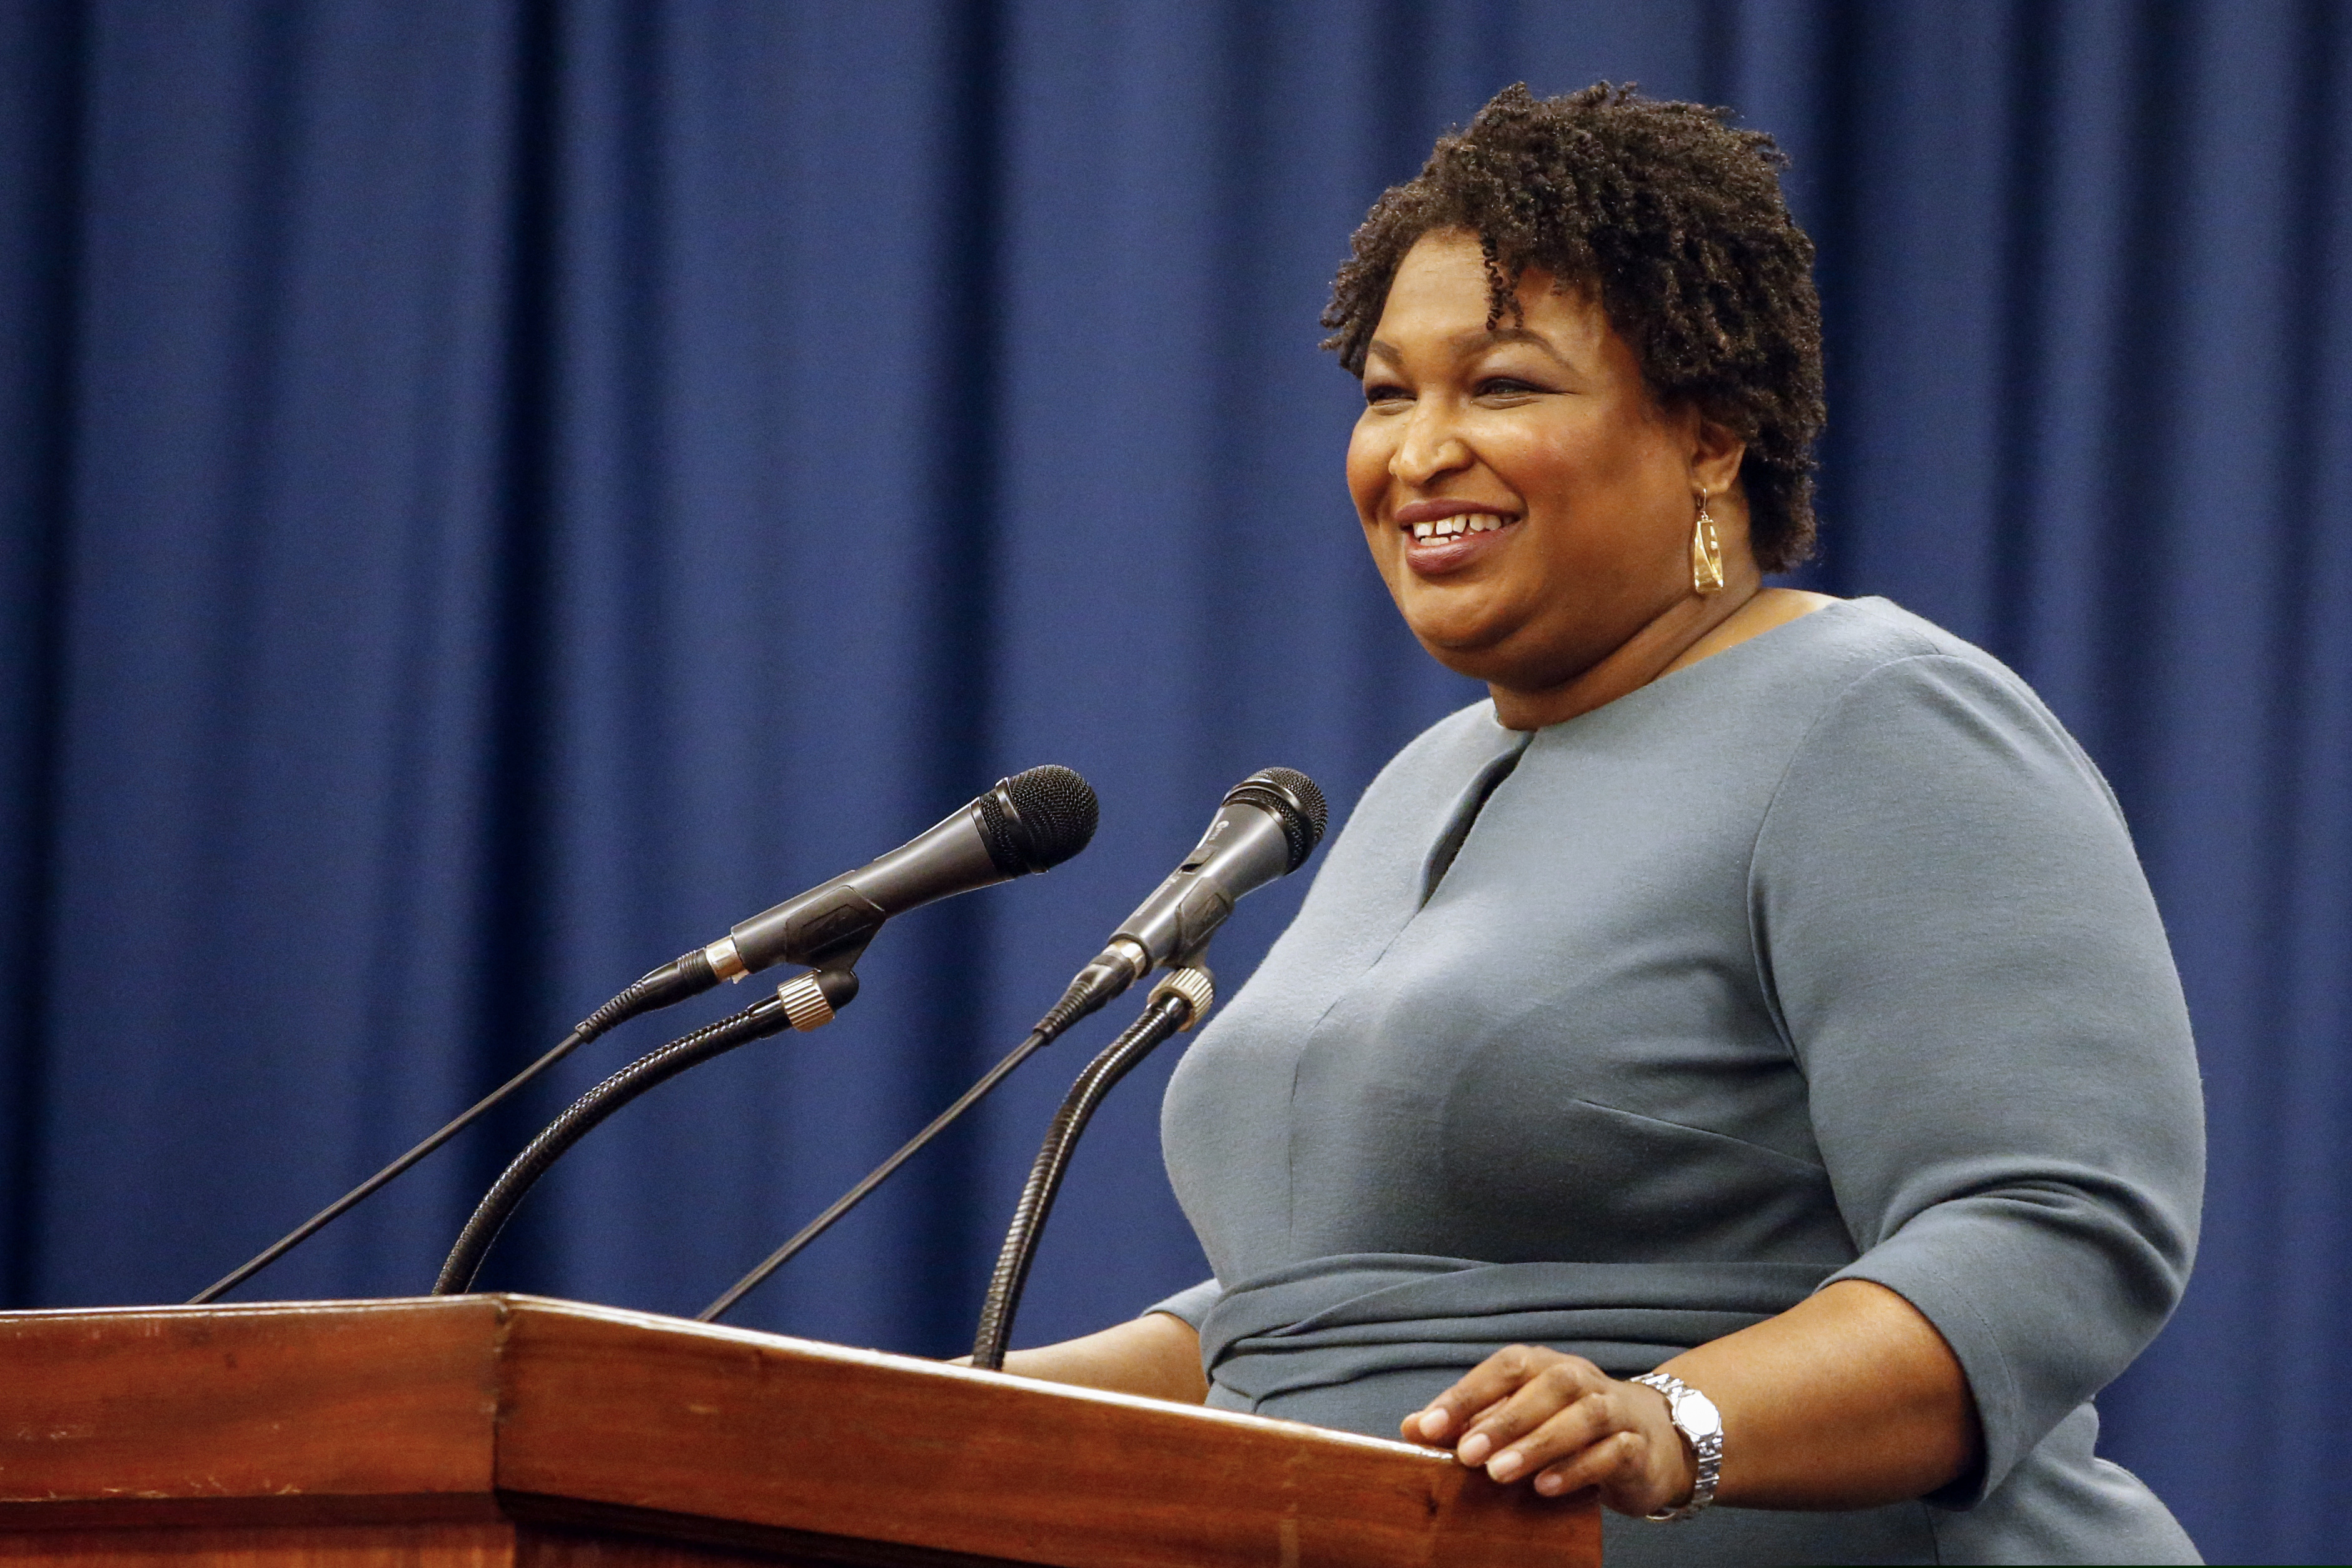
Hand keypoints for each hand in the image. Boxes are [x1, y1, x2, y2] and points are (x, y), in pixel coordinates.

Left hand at [1400, 1345, 1695, 1516]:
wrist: (1648, 1440)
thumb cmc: (1565, 1426)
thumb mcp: (1516, 1419)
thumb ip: (1468, 1422)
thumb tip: (1410, 1427)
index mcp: (1544, 1366)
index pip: (1505, 1367)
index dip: (1466, 1394)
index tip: (1428, 1427)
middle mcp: (1580, 1379)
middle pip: (1546, 1386)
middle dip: (1503, 1420)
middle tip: (1467, 1455)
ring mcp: (1613, 1410)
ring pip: (1582, 1416)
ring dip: (1539, 1444)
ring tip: (1501, 1473)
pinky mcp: (1635, 1447)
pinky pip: (1612, 1452)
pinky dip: (1578, 1468)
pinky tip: (1547, 1488)